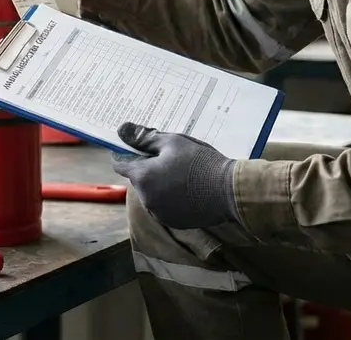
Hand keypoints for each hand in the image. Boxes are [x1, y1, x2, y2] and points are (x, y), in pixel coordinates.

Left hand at [111, 122, 240, 228]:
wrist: (230, 191)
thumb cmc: (200, 162)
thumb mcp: (172, 142)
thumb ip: (144, 138)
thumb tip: (122, 129)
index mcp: (142, 177)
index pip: (120, 164)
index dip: (126, 153)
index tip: (136, 147)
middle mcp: (146, 199)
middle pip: (138, 179)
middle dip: (148, 168)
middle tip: (169, 157)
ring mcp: (160, 213)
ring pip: (152, 193)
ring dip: (160, 184)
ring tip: (182, 173)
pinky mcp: (175, 222)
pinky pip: (166, 206)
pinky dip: (172, 198)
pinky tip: (189, 188)